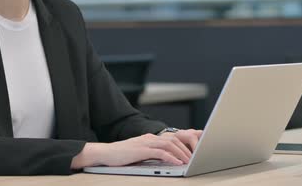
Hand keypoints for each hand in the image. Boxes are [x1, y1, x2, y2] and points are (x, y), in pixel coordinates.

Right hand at [71, 131, 200, 168]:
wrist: (105, 154)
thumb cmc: (121, 156)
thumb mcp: (140, 153)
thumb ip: (152, 154)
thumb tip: (167, 160)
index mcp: (150, 138)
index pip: (171, 137)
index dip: (184, 141)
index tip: (195, 146)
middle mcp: (149, 138)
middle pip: (173, 139)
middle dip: (187, 147)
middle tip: (196, 156)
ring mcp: (145, 143)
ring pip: (169, 145)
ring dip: (181, 153)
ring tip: (189, 161)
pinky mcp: (141, 150)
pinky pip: (160, 153)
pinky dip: (171, 157)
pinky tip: (177, 163)